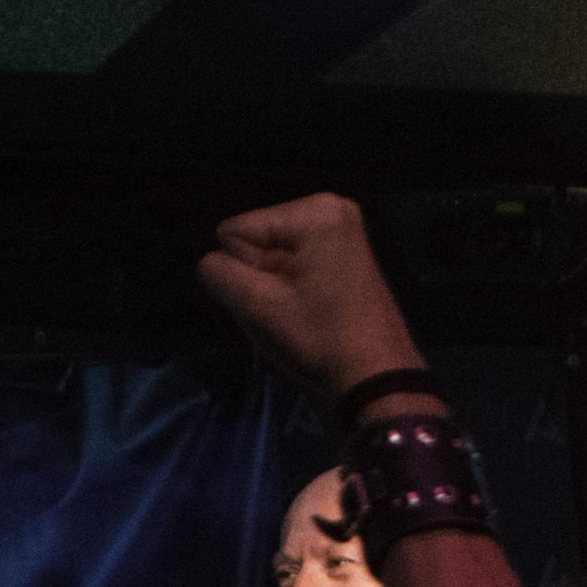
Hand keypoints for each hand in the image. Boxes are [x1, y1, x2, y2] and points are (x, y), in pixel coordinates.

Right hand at [197, 192, 423, 402]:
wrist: (376, 378)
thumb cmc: (318, 340)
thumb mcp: (258, 308)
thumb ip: (221, 275)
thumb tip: (209, 261)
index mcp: (313, 212)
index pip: (235, 232)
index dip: (242, 272)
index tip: (272, 302)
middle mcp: (331, 207)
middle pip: (256, 241)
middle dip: (259, 278)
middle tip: (284, 312)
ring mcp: (342, 231)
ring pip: (272, 256)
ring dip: (273, 288)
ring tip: (297, 315)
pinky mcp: (346, 254)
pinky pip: (295, 264)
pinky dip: (292, 288)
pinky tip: (308, 312)